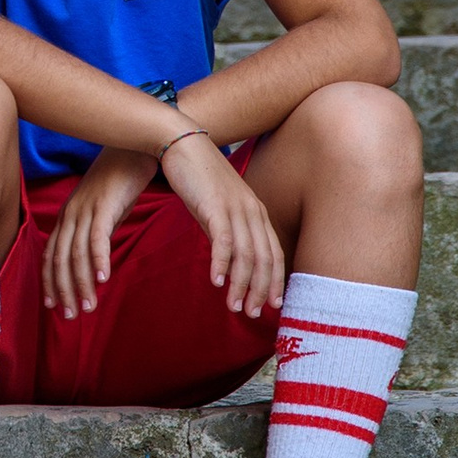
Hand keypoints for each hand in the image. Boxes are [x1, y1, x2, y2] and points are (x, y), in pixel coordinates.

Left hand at [41, 147, 160, 320]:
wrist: (133, 147)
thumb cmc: (121, 181)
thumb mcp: (104, 211)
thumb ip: (96, 233)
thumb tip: (96, 259)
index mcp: (68, 216)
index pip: (51, 255)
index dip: (49, 281)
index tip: (53, 305)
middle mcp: (71, 214)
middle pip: (60, 260)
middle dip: (63, 291)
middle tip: (70, 317)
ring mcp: (86, 209)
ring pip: (77, 254)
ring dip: (82, 284)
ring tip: (89, 307)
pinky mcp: (104, 205)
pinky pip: (98, 237)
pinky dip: (99, 260)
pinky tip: (104, 279)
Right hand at [158, 131, 287, 319]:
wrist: (182, 143)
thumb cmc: (199, 177)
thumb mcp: (218, 207)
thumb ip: (226, 231)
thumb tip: (227, 259)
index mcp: (256, 212)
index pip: (274, 253)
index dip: (274, 281)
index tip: (272, 305)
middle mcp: (252, 211)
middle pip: (264, 258)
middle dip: (260, 290)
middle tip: (252, 315)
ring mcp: (235, 208)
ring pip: (246, 254)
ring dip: (241, 284)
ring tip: (234, 307)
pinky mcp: (215, 206)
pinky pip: (222, 240)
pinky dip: (221, 264)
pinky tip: (216, 282)